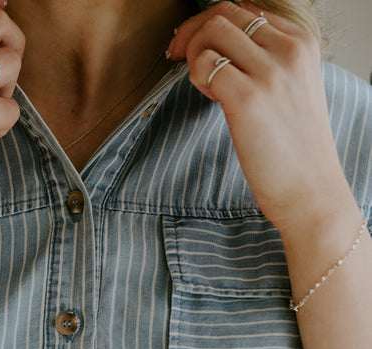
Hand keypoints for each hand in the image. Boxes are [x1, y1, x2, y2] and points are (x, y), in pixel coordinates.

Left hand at [166, 1, 351, 231]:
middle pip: (224, 14)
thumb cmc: (295, 150)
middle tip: (178, 58)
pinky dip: (196, 77)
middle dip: (193, 33)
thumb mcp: (292, 90)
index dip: (213, 24)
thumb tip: (220, 50)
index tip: (197, 47)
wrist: (310, 191)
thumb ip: (266, 63)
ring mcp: (269, 72)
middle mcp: (288, 49)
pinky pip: (205, 64)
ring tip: (204, 87)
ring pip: (212, 33)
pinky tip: (210, 99)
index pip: (246, 10)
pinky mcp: (248, 98)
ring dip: (195, 55)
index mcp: (301, 42)